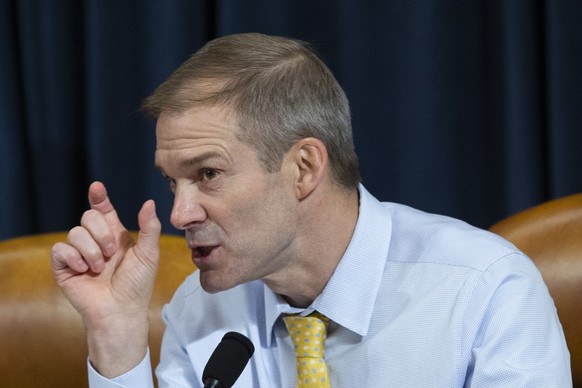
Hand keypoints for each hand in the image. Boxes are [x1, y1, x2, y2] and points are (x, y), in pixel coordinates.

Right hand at [51, 181, 160, 376]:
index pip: (103, 210)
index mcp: (115, 235)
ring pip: (75, 232)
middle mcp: (96, 242)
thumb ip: (149, 227)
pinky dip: (74, 257)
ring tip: (101, 267)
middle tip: (113, 252)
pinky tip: (84, 270)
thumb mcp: (149, 254)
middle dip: (102, 232)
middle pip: (88, 216)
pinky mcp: (64, 267)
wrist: (121, 310)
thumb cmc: (137, 285)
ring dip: (92, 249)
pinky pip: (60, 249)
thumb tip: (149, 202)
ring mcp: (79, 254)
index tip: (97, 187)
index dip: (99, 198)